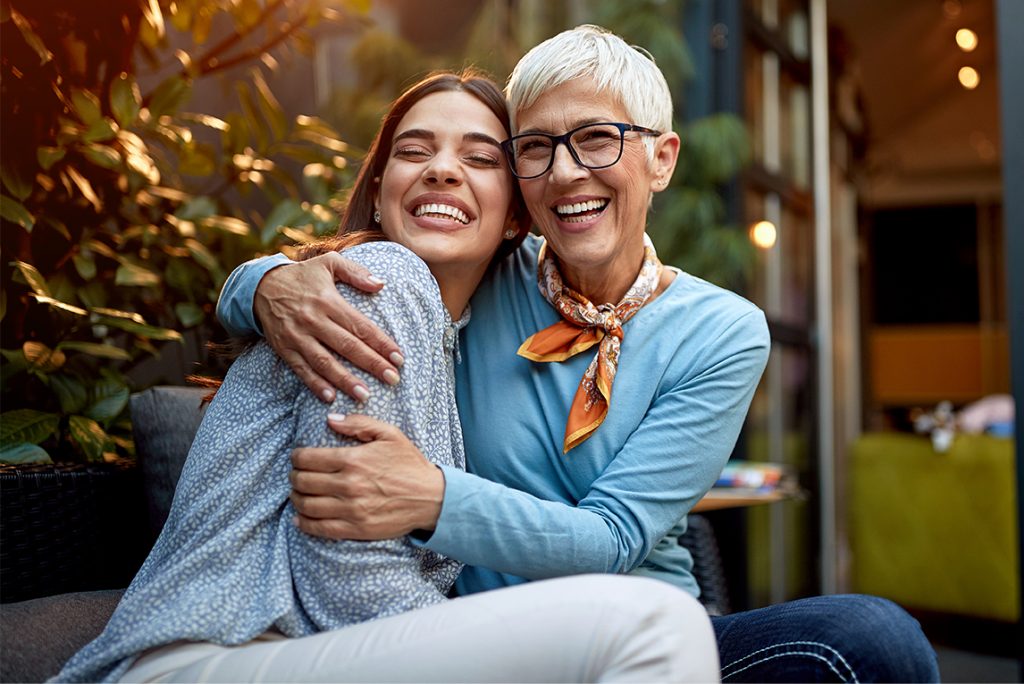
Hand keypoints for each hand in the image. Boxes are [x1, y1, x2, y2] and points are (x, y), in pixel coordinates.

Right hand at [254, 252, 405, 402]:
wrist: (260, 286)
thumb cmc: (302, 276)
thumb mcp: (328, 263)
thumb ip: (356, 272)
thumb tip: (381, 284)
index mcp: (328, 300)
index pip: (360, 325)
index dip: (381, 343)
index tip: (399, 358)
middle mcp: (313, 319)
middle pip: (347, 346)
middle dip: (372, 364)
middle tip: (393, 379)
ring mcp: (297, 336)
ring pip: (324, 362)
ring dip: (345, 380)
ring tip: (365, 395)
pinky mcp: (284, 348)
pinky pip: (301, 369)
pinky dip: (315, 384)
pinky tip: (330, 397)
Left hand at [290, 414, 444, 539]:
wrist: (431, 498)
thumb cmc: (410, 464)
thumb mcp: (389, 434)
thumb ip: (359, 423)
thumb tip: (330, 419)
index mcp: (353, 459)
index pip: (307, 459)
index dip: (296, 457)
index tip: (297, 457)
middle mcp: (348, 485)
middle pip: (303, 482)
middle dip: (294, 477)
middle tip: (296, 475)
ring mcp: (351, 509)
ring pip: (307, 505)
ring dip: (296, 499)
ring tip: (298, 494)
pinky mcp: (356, 529)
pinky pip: (320, 528)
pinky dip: (304, 523)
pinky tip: (300, 518)